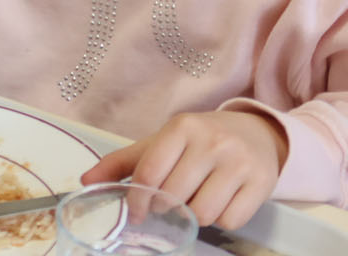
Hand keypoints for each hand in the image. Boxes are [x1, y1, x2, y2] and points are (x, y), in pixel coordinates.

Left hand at [81, 110, 286, 228]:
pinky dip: (220, 220)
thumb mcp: (161, 143)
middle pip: (174, 196)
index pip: (149, 172)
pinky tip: (219, 203)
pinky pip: (230, 220)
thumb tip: (85, 181)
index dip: (137, 200)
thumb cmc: (199, 141)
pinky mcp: (262, 183)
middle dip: (165, 208)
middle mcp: (211, 142)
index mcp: (181, 127)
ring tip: (194, 200)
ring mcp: (239, 162)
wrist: (255, 132)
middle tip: (168, 204)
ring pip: (203, 213)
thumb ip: (122, 162)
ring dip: (193, 216)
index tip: (136, 213)